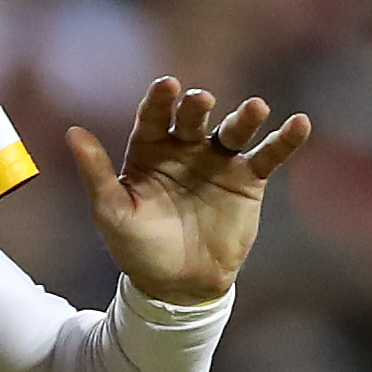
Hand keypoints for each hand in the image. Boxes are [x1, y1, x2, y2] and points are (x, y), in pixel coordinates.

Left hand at [67, 79, 310, 305]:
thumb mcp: (112, 212)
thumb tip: (72, 132)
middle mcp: (184, 148)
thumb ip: (96, 173)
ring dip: (244, 118)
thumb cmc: (137, 247)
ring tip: (256, 107)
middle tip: (201, 99)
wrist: (177, 285)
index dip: (159, 101)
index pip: (153, 118)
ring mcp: (217, 161)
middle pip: (193, 119)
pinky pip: (267, 155)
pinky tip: (299, 124)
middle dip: (197, 107)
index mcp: (148, 150)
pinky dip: (284, 140)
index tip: (167, 86)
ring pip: (233, 131)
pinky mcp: (247, 180)